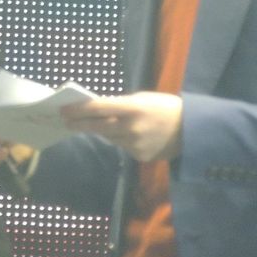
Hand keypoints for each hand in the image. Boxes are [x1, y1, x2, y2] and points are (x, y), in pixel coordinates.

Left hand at [60, 92, 182, 162]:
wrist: (192, 131)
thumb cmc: (165, 107)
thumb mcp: (143, 99)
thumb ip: (121, 104)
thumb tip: (99, 109)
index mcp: (132, 108)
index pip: (98, 108)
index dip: (79, 109)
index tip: (64, 109)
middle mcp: (131, 128)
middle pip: (97, 126)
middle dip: (79, 123)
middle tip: (66, 121)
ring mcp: (135, 144)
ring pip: (110, 137)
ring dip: (102, 131)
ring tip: (96, 124)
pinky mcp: (139, 156)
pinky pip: (123, 147)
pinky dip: (121, 140)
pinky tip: (130, 134)